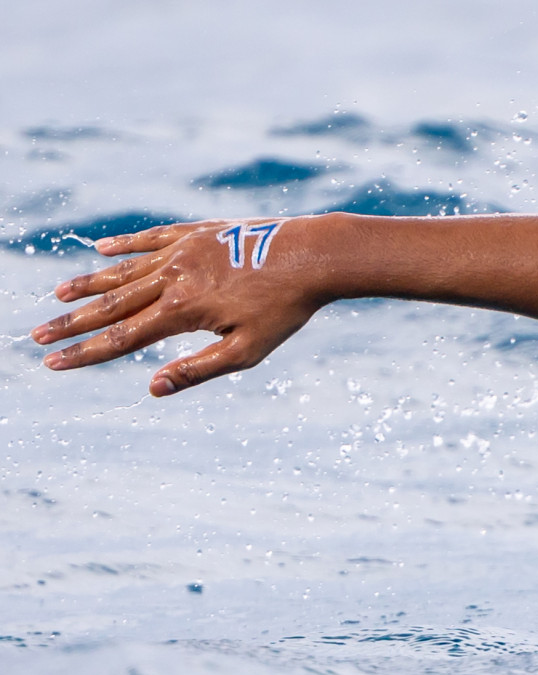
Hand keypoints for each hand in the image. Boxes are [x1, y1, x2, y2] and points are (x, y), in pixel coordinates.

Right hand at [31, 217, 325, 396]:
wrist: (312, 255)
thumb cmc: (284, 309)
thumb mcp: (246, 351)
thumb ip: (198, 369)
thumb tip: (153, 389)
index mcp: (182, 310)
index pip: (121, 338)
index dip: (84, 353)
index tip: (52, 363)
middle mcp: (173, 277)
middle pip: (111, 304)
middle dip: (72, 323)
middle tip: (37, 336)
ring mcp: (182, 251)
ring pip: (124, 270)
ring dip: (89, 284)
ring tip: (59, 295)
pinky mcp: (197, 233)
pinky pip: (150, 238)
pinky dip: (123, 246)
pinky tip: (102, 250)